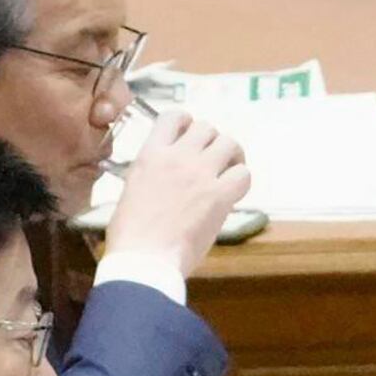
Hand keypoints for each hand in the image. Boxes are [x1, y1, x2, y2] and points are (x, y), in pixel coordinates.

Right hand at [101, 113, 250, 288]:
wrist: (143, 258)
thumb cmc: (131, 233)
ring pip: (229, 143)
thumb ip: (153, 172)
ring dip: (232, 156)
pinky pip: (244, 174)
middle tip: (212, 160)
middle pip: (207, 127)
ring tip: (228, 171)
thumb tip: (169, 176)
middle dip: (212, 142)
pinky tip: (232, 192)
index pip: (174, 116)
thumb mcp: (133, 189)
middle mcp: (177, 157)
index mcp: (150, 154)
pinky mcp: (219, 195)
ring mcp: (200, 174)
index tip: (190, 137)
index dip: (187, 123)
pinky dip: (242, 180)